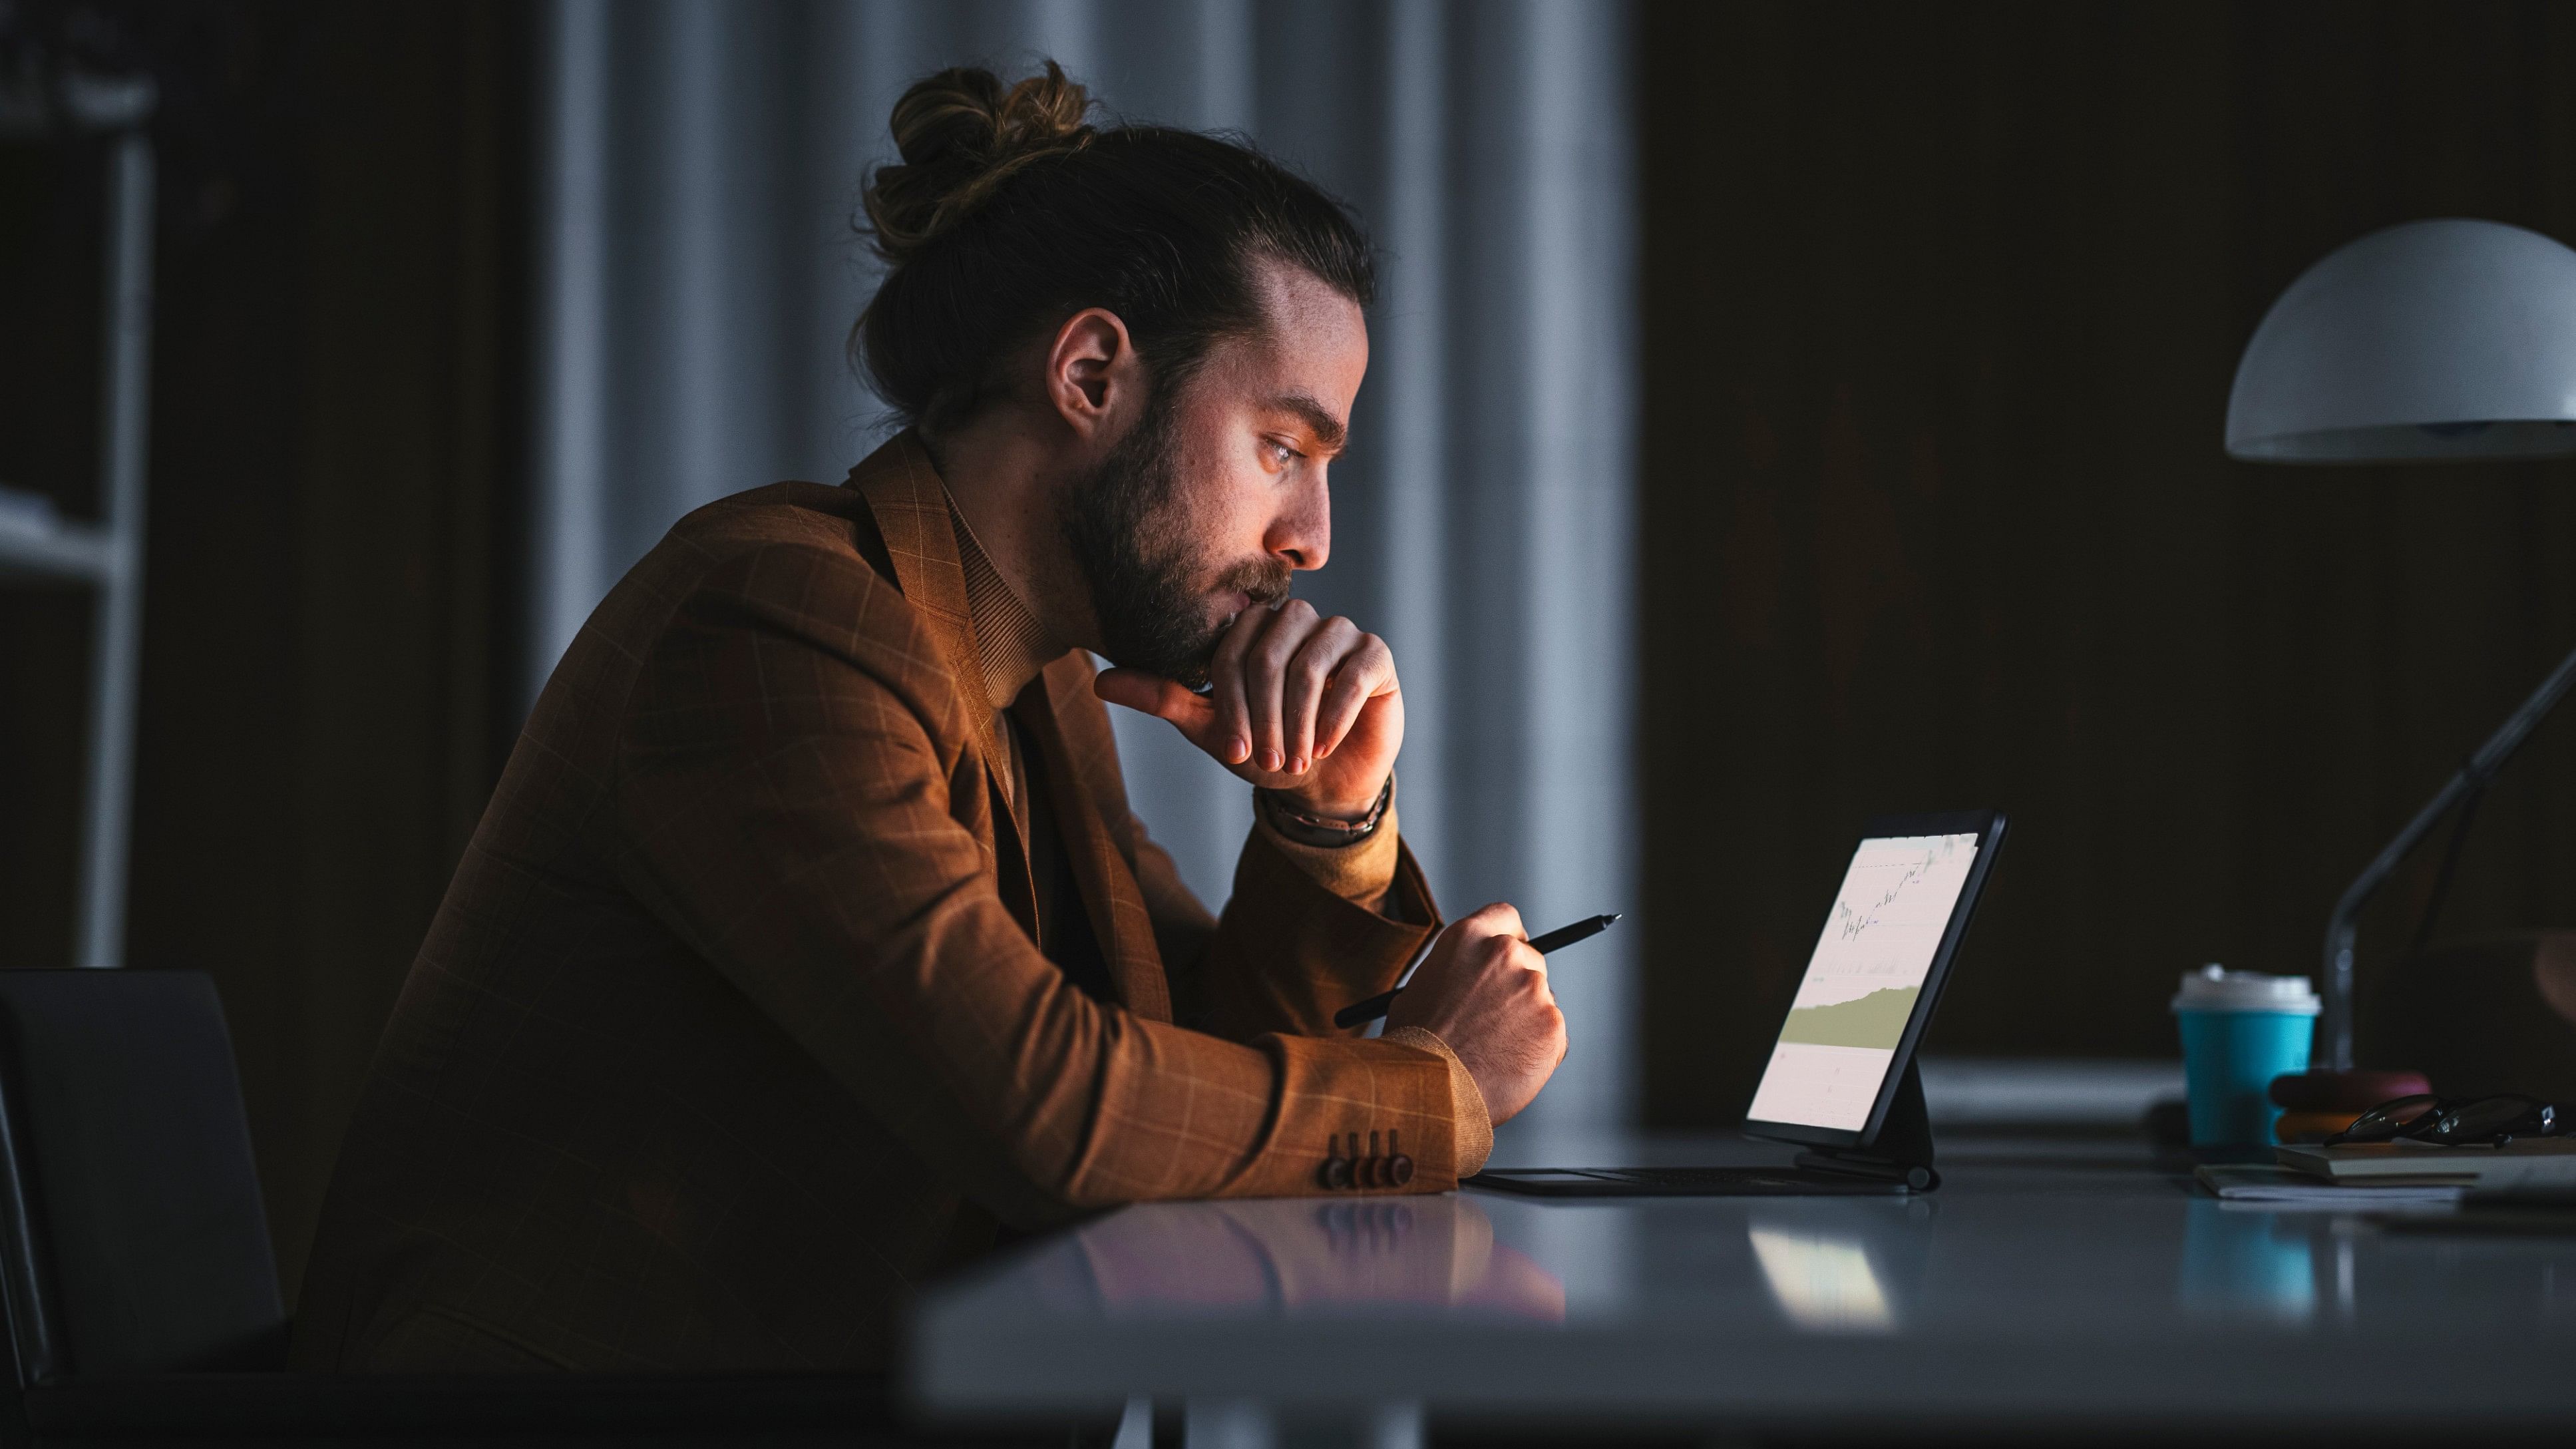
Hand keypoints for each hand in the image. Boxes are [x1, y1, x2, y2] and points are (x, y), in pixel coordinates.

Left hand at [1093, 599, 1401, 818]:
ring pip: (1310, 664)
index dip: (1230, 704)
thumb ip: (1163, 697)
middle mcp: (1297, 619)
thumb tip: (1100, 683)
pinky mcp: (1376, 656)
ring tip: (1296, 759)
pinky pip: (1353, 674)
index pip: (1232, 651)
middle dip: (1263, 715)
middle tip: (1267, 759)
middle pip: (1269, 654)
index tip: (1233, 751)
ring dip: (1297, 720)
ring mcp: (1339, 633)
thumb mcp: (1210, 728)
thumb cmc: (1265, 747)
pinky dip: (1334, 716)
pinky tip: (1324, 745)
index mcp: (1253, 628)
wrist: (1324, 782)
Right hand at [1382, 903, 1566, 1124]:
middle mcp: (1505, 954)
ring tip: (1493, 1051)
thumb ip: (1455, 972)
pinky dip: (1537, 1050)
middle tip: (1497, 1017)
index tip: (1509, 956)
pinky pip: (1552, 1035)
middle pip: (1530, 959)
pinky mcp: (1553, 1024)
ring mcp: (1534, 989)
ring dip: (1526, 1020)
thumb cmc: (1415, 1045)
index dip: (1509, 937)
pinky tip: (1507, 1066)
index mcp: (1469, 937)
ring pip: (1541, 1000)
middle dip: (1518, 985)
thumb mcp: (1421, 988)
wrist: (1430, 1089)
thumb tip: (1472, 979)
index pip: (1505, 917)